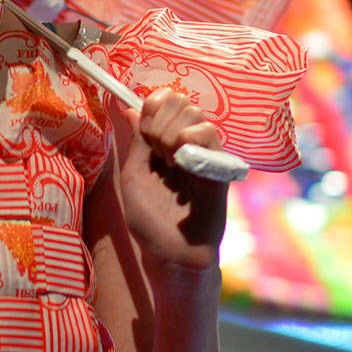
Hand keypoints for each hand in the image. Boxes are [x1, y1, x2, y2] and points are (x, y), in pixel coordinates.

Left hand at [116, 88, 228, 277]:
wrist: (172, 251)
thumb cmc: (150, 220)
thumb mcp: (134, 176)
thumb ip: (137, 142)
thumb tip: (130, 108)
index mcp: (165, 142)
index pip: (165, 100)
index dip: (153, 106)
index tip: (145, 130)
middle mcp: (187, 143)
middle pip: (180, 100)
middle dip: (159, 121)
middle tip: (156, 152)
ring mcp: (205, 153)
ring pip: (194, 113)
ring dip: (172, 133)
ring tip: (170, 162)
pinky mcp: (220, 166)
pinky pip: (210, 133)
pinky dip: (191, 138)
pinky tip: (183, 161)